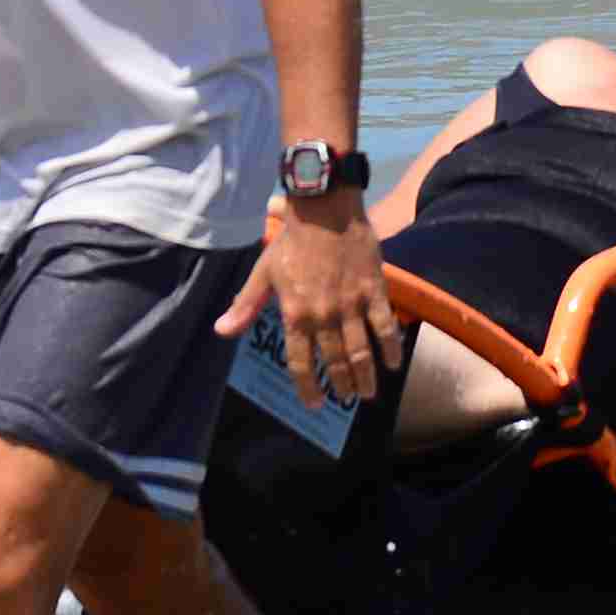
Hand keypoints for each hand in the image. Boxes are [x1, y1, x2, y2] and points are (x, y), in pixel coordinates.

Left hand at [225, 193, 397, 404]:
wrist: (324, 210)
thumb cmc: (292, 242)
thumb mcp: (263, 273)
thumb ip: (246, 305)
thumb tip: (221, 331)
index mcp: (295, 314)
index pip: (300, 362)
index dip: (308, 387)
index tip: (314, 404)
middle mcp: (324, 315)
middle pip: (334, 362)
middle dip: (341, 386)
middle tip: (347, 398)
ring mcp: (351, 305)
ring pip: (360, 351)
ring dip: (365, 376)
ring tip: (368, 393)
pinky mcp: (374, 291)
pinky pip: (384, 326)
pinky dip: (390, 348)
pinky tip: (393, 363)